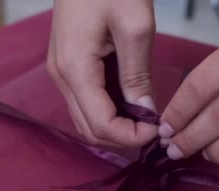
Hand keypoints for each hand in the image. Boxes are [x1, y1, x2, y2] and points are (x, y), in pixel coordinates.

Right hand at [48, 0, 157, 146]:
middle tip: (154, 128)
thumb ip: (137, 74)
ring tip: (146, 118)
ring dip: (115, 126)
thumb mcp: (135, 25)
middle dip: (123, 137)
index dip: (130, 137)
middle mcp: (61, 76)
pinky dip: (108, 111)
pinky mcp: (67, 65)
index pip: (100, 125)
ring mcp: (61, 71)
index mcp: (75, 68)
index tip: (158, 130)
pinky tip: (131, 103)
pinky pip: (86, 101)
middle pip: (89, 129)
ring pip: (86, 118)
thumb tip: (146, 113)